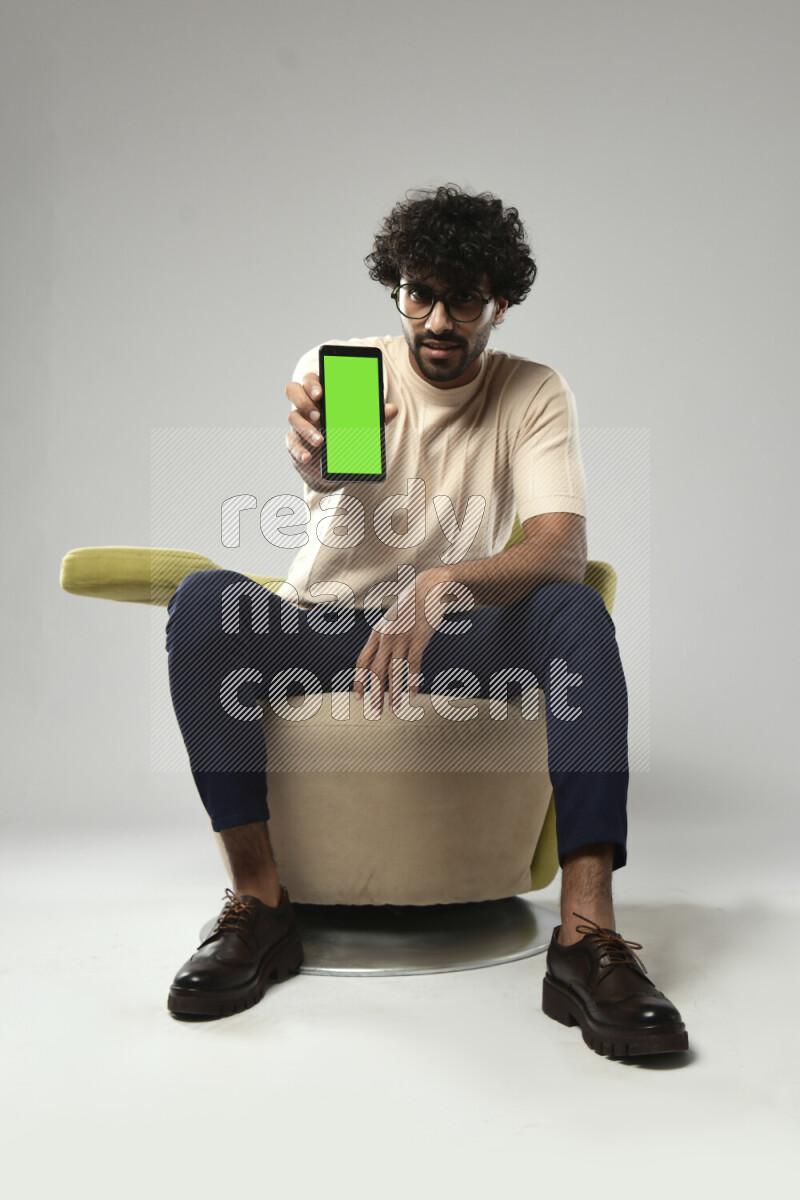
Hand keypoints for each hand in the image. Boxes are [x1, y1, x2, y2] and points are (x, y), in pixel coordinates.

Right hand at [285, 371, 398, 487]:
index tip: (321, 393)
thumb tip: (393, 409)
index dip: (312, 383)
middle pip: (293, 391)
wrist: (335, 462)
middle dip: (303, 401)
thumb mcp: (363, 425)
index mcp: (322, 395)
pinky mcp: (295, 443)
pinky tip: (307, 457)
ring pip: (292, 417)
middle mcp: (307, 406)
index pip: (311, 380)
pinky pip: (290, 443)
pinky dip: (299, 450)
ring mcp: (298, 423)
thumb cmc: (347, 434)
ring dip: (305, 428)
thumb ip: (375, 416)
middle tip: (318, 415)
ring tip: (320, 440)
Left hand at [353, 568, 453, 717]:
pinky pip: (413, 665)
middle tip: (375, 711)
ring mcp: (402, 638)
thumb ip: (386, 635)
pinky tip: (413, 694)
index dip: (359, 680)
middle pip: (377, 671)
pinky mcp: (418, 639)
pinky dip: (413, 681)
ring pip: (394, 672)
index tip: (359, 697)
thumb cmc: (412, 604)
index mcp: (377, 632)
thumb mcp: (392, 618)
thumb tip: (382, 654)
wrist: (429, 588)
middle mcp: (386, 637)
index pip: (362, 661)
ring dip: (394, 693)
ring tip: (395, 709)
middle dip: (375, 694)